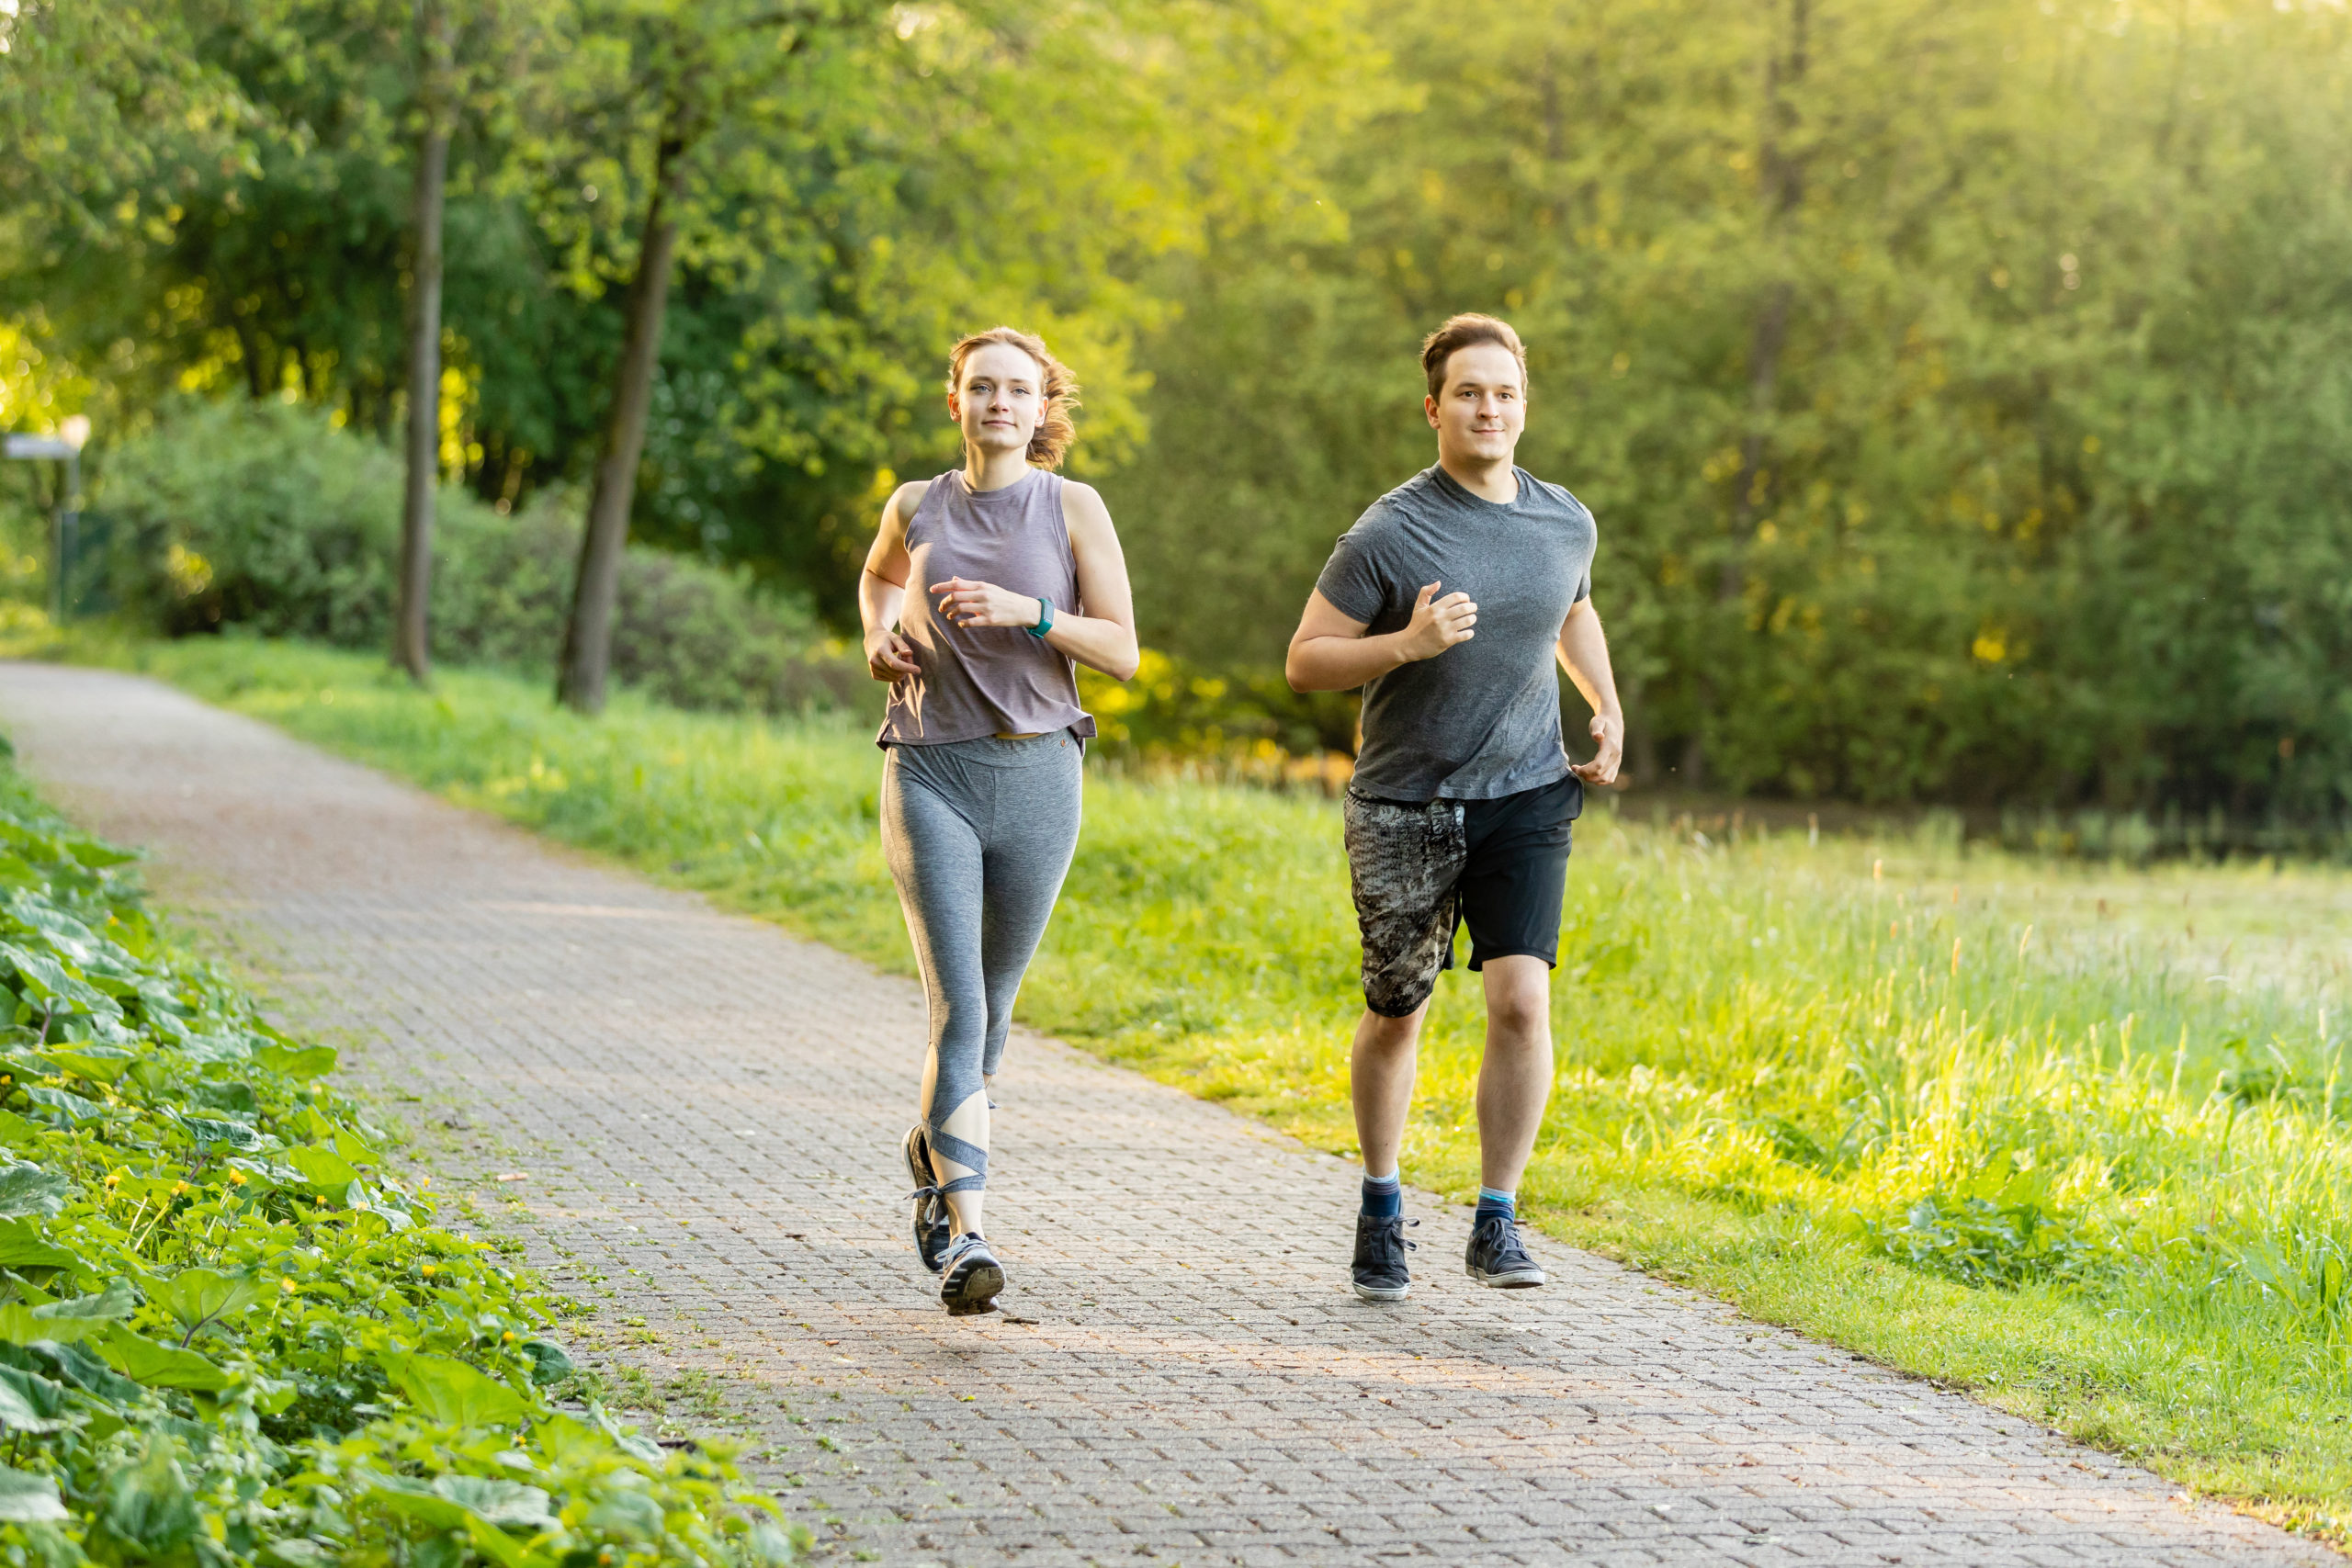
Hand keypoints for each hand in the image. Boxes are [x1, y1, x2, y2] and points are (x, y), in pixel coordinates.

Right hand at [864, 625, 918, 682]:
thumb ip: (903, 645)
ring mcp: (873, 669)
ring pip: (895, 678)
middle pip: (896, 672)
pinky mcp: (874, 675)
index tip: (918, 670)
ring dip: (902, 672)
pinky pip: (891, 680)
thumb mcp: (896, 637)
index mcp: (880, 651)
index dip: (907, 668)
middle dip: (907, 668)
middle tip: (907, 658)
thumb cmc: (887, 638)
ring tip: (901, 660)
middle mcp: (874, 661)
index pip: (894, 664)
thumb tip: (909, 654)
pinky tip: (895, 665)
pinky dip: (897, 675)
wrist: (872, 641)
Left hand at [929, 576, 1044, 630]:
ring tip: (950, 616)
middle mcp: (982, 594)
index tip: (932, 590)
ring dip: (952, 613)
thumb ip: (970, 585)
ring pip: (960, 609)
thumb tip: (954, 579)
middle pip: (956, 596)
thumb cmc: (1003, 598)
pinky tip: (961, 624)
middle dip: (944, 603)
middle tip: (941, 608)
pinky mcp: (990, 619)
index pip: (957, 584)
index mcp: (981, 585)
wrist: (1023, 609)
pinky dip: (962, 623)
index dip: (942, 586)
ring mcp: (986, 607)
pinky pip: (970, 622)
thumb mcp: (988, 588)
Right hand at [1398, 581, 1476, 661]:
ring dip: (1472, 618)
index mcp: (1434, 608)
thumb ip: (1426, 592)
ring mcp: (1444, 629)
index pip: (1456, 597)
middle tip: (1473, 608)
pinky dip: (1470, 633)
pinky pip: (1465, 635)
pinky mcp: (1447, 641)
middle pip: (1464, 608)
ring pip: (1467, 621)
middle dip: (1472, 607)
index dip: (1465, 597)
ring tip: (1472, 618)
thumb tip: (1438, 583)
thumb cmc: (1416, 625)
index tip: (1466, 600)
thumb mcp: (1418, 607)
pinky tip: (1468, 632)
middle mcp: (1440, 617)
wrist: (1409, 645)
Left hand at [1573, 712, 1623, 785]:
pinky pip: (1609, 778)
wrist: (1614, 723)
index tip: (1574, 767)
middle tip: (1575, 769)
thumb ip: (1596, 729)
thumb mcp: (1597, 722)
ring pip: (1606, 779)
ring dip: (1592, 779)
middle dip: (1585, 775)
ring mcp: (1617, 761)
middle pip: (1600, 774)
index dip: (1585, 770)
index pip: (1598, 765)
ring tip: (1581, 772)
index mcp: (1610, 747)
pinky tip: (1589, 774)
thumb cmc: (1602, 722)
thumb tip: (1598, 736)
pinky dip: (1599, 780)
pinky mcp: (1616, 765)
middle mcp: (1616, 756)